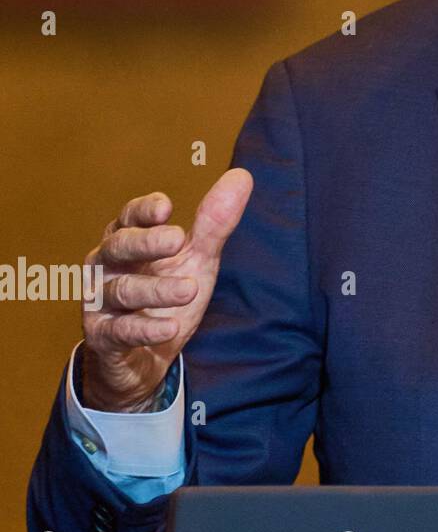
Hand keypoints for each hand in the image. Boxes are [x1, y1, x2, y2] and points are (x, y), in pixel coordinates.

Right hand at [80, 169, 252, 412]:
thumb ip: (214, 223)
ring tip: (189, 289)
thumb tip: (241, 176)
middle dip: (145, 242)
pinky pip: (119, 331)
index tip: (166, 206)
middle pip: (118, 247)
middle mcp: (108, 267)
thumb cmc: (167, 295)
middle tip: (176, 240)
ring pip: (123, 290)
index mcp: (128, 241)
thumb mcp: (196, 259)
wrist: (146, 355)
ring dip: (156, 289)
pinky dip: (144, 329)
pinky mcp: (103, 337)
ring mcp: (101, 302)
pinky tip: (169, 329)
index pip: (129, 217)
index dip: (145, 210)